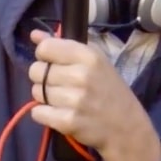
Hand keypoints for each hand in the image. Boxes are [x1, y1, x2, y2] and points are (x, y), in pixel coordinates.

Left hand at [28, 29, 160, 160]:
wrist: (126, 126)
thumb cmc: (108, 91)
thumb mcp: (93, 62)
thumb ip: (63, 46)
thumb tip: (34, 35)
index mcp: (88, 56)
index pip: (46, 48)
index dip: (44, 56)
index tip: (54, 64)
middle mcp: (81, 75)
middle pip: (36, 71)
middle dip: (43, 79)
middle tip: (61, 86)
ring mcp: (74, 99)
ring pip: (36, 92)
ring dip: (45, 98)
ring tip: (64, 101)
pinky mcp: (68, 121)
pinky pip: (37, 113)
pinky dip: (44, 114)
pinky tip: (59, 113)